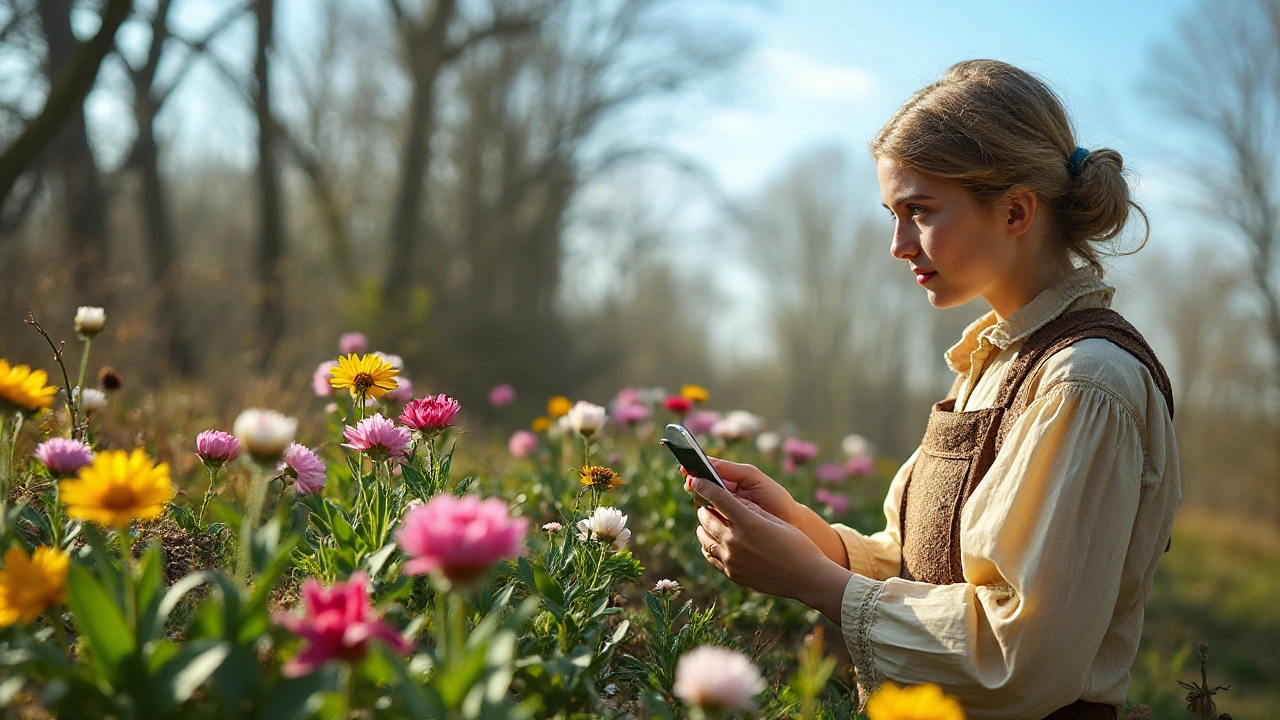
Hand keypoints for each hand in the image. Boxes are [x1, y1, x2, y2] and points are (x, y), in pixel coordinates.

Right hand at [681, 457, 800, 525]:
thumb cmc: (775, 498)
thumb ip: (731, 469)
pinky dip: (705, 522)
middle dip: (694, 486)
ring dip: (699, 503)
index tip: (685, 470)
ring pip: (702, 509)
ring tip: (702, 498)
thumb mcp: (754, 478)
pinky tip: (707, 516)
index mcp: (729, 483)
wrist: (792, 524)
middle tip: (691, 484)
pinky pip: (709, 528)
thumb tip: (706, 462)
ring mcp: (723, 517)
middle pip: (700, 492)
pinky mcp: (726, 534)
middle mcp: (723, 500)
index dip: (693, 471)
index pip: (705, 475)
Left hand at [692, 477, 851, 623]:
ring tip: (710, 521)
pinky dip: (708, 545)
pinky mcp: (731, 574)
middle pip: (705, 517)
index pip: (718, 498)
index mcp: (749, 523)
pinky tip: (715, 540)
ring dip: (703, 526)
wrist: (806, 578)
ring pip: (703, 537)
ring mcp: (731, 560)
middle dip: (704, 506)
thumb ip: (751, 509)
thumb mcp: (775, 520)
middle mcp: (736, 541)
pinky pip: (710, 555)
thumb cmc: (797, 545)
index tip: (696, 480)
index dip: (704, 486)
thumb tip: (732, 499)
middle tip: (707, 503)